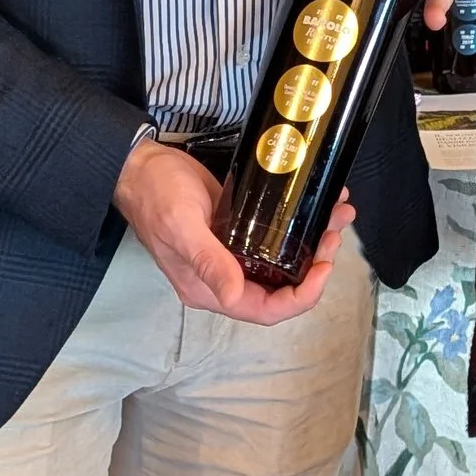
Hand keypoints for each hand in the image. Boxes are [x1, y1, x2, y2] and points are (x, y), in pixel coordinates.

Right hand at [114, 135, 354, 324]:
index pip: (265, 310)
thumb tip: (234, 296)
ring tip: (337, 214)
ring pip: (283, 263)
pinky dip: (300, 225)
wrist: (139, 165)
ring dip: (313, 243)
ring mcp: (231, 256)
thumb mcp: (182, 226)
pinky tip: (319, 204)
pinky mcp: (237, 232)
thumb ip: (208, 261)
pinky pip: (275, 239)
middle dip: (314, 266)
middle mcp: (223, 279)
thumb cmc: (156, 195)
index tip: (324, 268)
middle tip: (333, 233)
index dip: (300, 297)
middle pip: (281, 288)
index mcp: (209, 289)